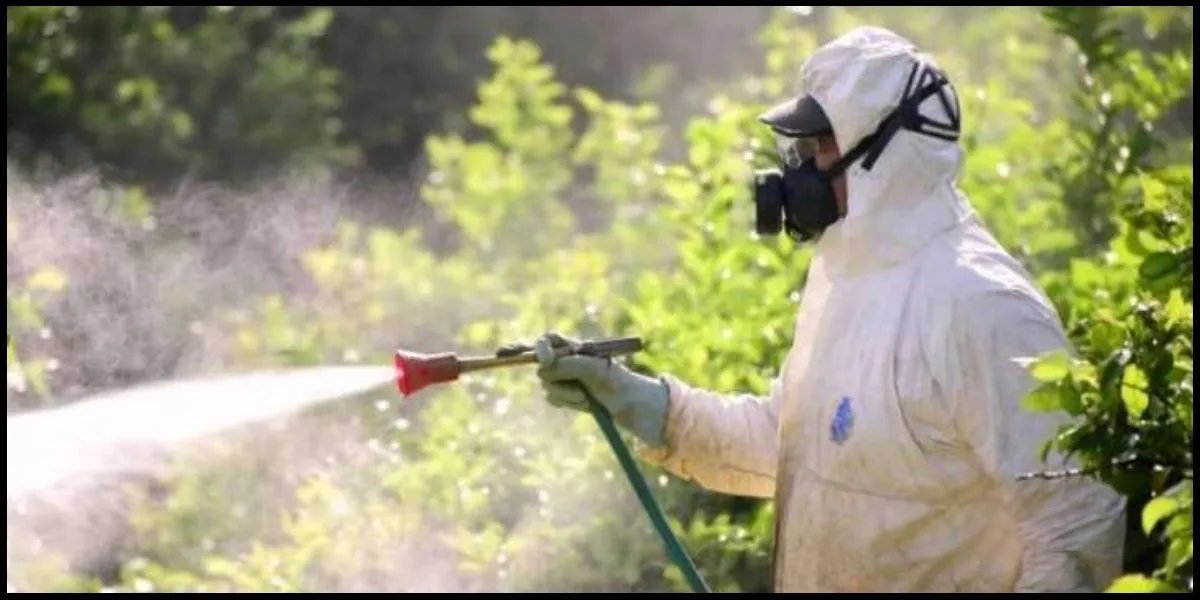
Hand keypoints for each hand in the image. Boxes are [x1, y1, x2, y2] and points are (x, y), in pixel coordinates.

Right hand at [534, 332, 669, 446]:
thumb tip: (545, 367)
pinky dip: (567, 402)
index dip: (542, 348)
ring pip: (547, 385)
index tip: (547, 360)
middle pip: (543, 366)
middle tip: (580, 388)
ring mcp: (563, 379)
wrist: (629, 404)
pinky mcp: (564, 396)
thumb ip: (569, 364)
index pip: (548, 341)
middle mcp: (566, 361)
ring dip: (567, 394)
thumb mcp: (594, 369)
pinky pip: (552, 398)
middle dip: (560, 378)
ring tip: (587, 398)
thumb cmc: (616, 380)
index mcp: (574, 348)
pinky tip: (585, 403)